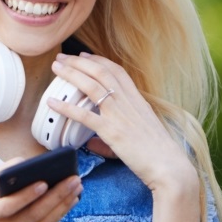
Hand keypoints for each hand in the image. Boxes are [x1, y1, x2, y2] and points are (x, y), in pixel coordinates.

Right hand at [0, 158, 82, 221]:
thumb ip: (6, 171)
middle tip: (73, 181)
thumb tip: (32, 164)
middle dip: (56, 197)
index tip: (44, 182)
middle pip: (31, 217)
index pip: (7, 207)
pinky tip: (68, 203)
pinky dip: (57, 217)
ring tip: (75, 190)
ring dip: (62, 207)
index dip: (27, 196)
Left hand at [49, 53, 197, 195]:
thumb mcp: (140, 135)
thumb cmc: (159, 153)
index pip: (116, 71)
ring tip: (56, 69)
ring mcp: (119, 115)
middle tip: (62, 58)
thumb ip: (115, 134)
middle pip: (100, 72)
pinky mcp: (112, 131)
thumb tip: (92, 142)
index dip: (98, 60)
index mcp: (137, 100)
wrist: (169, 166)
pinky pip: (83, 115)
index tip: (84, 55)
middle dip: (79, 62)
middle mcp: (128, 102)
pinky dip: (66, 107)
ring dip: (71, 74)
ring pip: (92, 85)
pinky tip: (52, 103)